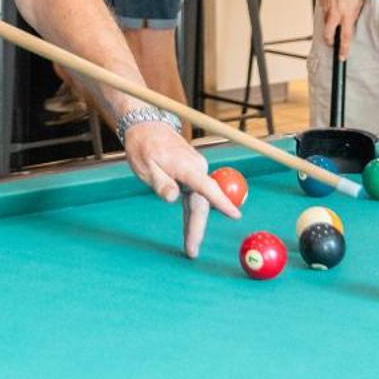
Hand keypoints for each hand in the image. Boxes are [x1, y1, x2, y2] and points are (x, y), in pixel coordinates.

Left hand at [120, 118, 240, 257]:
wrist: (146, 126)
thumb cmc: (144, 145)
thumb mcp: (146, 166)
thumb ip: (160, 183)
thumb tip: (173, 198)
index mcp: (185, 166)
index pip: (206, 186)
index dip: (221, 202)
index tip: (235, 215)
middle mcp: (196, 168)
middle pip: (202, 202)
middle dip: (197, 228)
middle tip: (191, 251)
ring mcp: (196, 171)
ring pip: (199, 202)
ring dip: (195, 224)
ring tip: (190, 247)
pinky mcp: (192, 174)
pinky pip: (196, 197)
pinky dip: (192, 213)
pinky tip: (189, 229)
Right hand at [317, 0, 363, 58]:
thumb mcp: (359, 1)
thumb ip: (354, 13)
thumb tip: (352, 20)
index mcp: (347, 15)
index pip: (345, 37)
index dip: (343, 49)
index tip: (342, 57)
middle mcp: (335, 14)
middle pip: (328, 34)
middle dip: (329, 41)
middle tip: (331, 43)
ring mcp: (326, 8)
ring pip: (325, 22)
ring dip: (329, 24)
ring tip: (334, 20)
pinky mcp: (321, 1)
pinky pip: (324, 10)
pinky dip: (327, 11)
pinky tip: (332, 4)